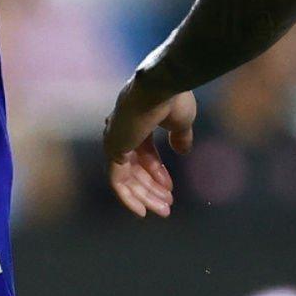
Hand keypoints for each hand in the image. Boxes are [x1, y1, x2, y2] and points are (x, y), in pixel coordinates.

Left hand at [103, 76, 196, 218]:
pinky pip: (118, 181)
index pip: (143, 152)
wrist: (162, 84)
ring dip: (145, 195)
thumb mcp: (181, 122)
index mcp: (137, 120)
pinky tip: (143, 210)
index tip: (170, 187)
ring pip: (127, 177)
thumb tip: (182, 152)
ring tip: (163, 209)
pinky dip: (128, 197)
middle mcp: (122, 130)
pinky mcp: (113, 149)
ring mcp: (116, 139)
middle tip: (167, 204)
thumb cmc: (173, 98)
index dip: (157, 172)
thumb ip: (180, 137)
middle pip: (135, 167)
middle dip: (151, 188)